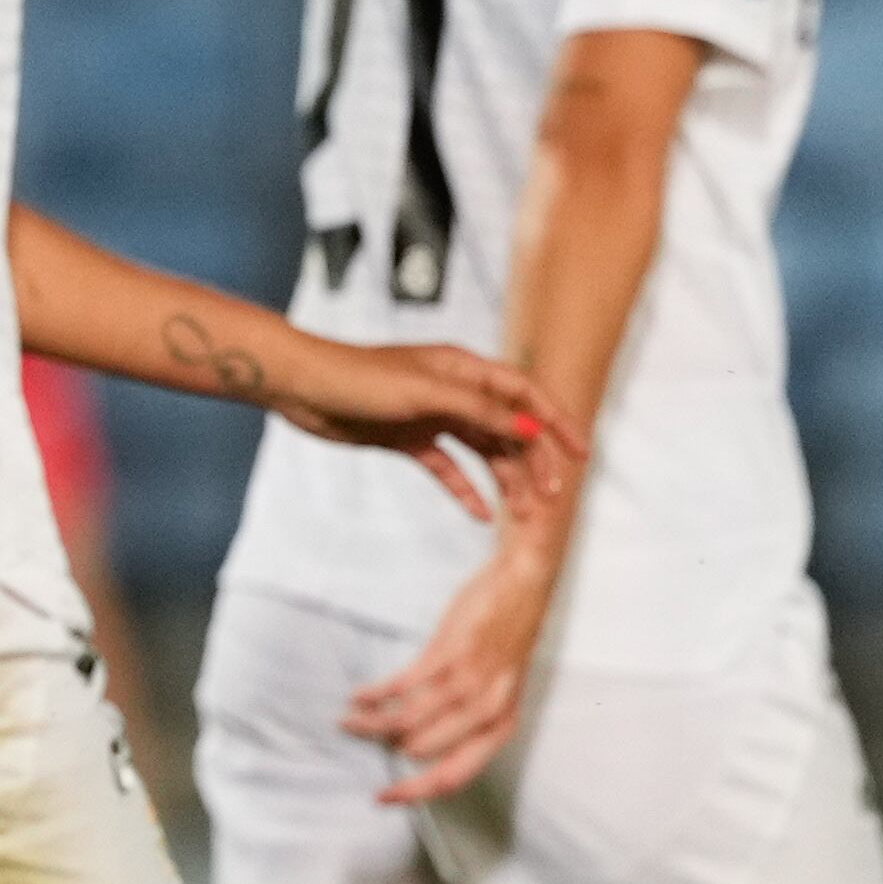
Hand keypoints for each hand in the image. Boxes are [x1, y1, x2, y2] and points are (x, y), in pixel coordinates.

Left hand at [267, 338, 584, 526]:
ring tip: (523, 515)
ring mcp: (431, 415)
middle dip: (534, 462)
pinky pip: (447, 467)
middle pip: (508, 427)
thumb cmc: (358, 377)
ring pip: (482, 451)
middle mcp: (452, 391)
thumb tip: (530, 429)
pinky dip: (465, 489)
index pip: (525, 394)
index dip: (555, 421)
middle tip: (550, 500)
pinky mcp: (407, 438)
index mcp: (463, 369)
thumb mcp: (425, 394)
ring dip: (505, 480)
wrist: (302, 386)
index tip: (580, 453)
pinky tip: (481, 514)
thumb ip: (478, 411)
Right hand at [345, 542, 560, 803]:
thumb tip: (419, 746)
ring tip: (348, 720)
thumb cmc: (507, 639)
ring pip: (405, 721)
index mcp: (499, 727)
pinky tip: (359, 695)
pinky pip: (401, 686)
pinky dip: (374, 694)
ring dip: (369, 723)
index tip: (383, 797)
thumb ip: (468, 721)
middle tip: (358, 738)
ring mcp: (466, 683)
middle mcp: (484, 712)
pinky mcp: (448, 654)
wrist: (522, 585)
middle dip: (383, 748)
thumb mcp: (498, 691)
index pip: (453, 777)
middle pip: (419, 752)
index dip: (414, 793)